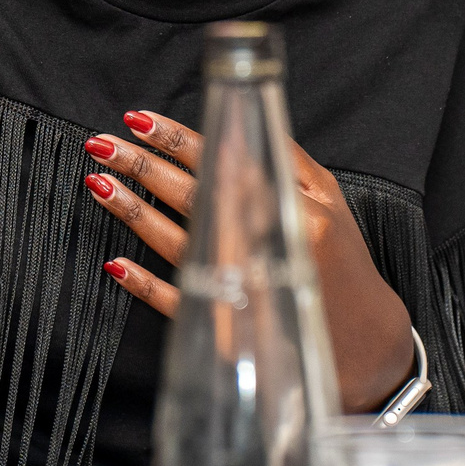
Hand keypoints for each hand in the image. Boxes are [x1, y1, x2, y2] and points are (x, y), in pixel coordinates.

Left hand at [84, 112, 416, 408]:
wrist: (367, 346)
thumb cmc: (343, 265)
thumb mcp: (331, 202)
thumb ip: (287, 159)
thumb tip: (237, 123)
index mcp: (295, 210)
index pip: (226, 163)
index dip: (179, 140)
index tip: (140, 119)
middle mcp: (268, 247)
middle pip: (195, 197)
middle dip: (144, 166)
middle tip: (103, 143)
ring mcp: (246, 290)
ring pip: (179, 243)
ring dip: (134, 212)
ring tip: (98, 182)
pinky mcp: (229, 329)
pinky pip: (178, 301)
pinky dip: (145, 284)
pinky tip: (116, 262)